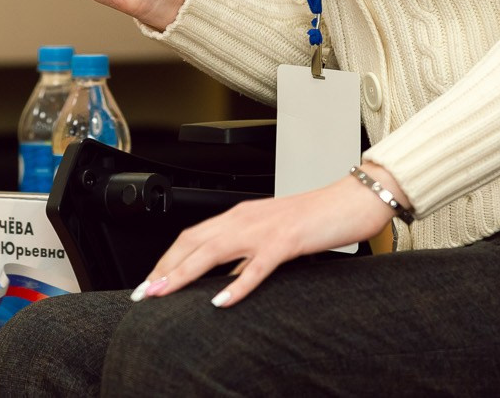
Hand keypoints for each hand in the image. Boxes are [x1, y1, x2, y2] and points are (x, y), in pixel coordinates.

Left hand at [129, 163, 404, 307]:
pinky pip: (258, 265)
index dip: (167, 259)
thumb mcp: (275, 240)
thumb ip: (249, 257)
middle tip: (144, 293)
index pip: (193, 236)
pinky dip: (237, 283)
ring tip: (164, 293)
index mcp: (242, 216)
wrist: (355, 199)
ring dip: (185, 273)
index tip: (151, 282)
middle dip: (165, 267)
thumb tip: (228, 281)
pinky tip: (222, 300)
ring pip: (214, 250)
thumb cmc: (319, 219)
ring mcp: (266, 228)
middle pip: (193, 241)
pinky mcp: (288, 240)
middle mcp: (246, 218)